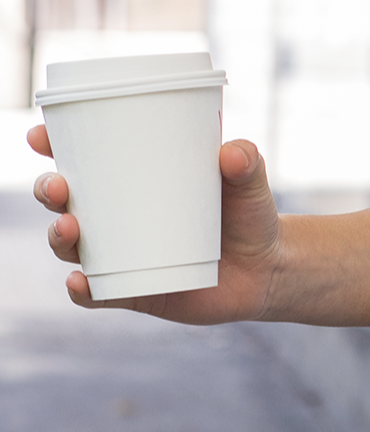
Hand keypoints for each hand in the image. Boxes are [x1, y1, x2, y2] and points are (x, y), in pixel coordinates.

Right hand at [27, 125, 285, 322]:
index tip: (41, 135)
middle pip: (66, 203)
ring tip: (69, 226)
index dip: (56, 147)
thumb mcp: (250, 181)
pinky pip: (97, 295)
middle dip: (50, 191)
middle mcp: (120, 218)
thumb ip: (245, 162)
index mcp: (138, 181)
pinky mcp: (133, 291)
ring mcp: (122, 256)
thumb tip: (230, 152)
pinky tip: (81, 282)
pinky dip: (84, 291)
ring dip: (60, 236)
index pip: (88, 160)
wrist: (266, 269)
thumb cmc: (249, 214)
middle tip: (59, 185)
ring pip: (74, 247)